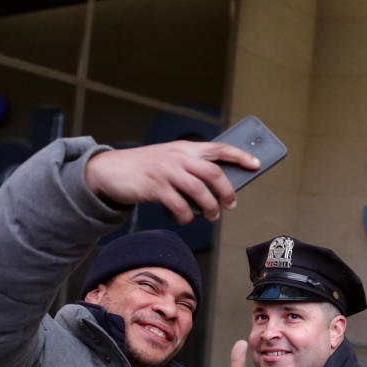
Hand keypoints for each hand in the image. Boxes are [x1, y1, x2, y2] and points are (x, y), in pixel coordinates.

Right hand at [84, 140, 259, 223]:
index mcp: (186, 148)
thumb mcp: (170, 159)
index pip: (219, 148)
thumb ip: (192, 167)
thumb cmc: (146, 167)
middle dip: (227, 191)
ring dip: (210, 207)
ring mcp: (166, 170)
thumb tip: (219, 187)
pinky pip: (179, 205)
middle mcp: (178, 156)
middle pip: (213, 173)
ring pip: (199, 191)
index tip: (256, 164)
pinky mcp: (154, 187)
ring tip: (212, 215)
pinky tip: (186, 218)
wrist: (110, 170)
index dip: (240, 156)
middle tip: (231, 204)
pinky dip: (186, 215)